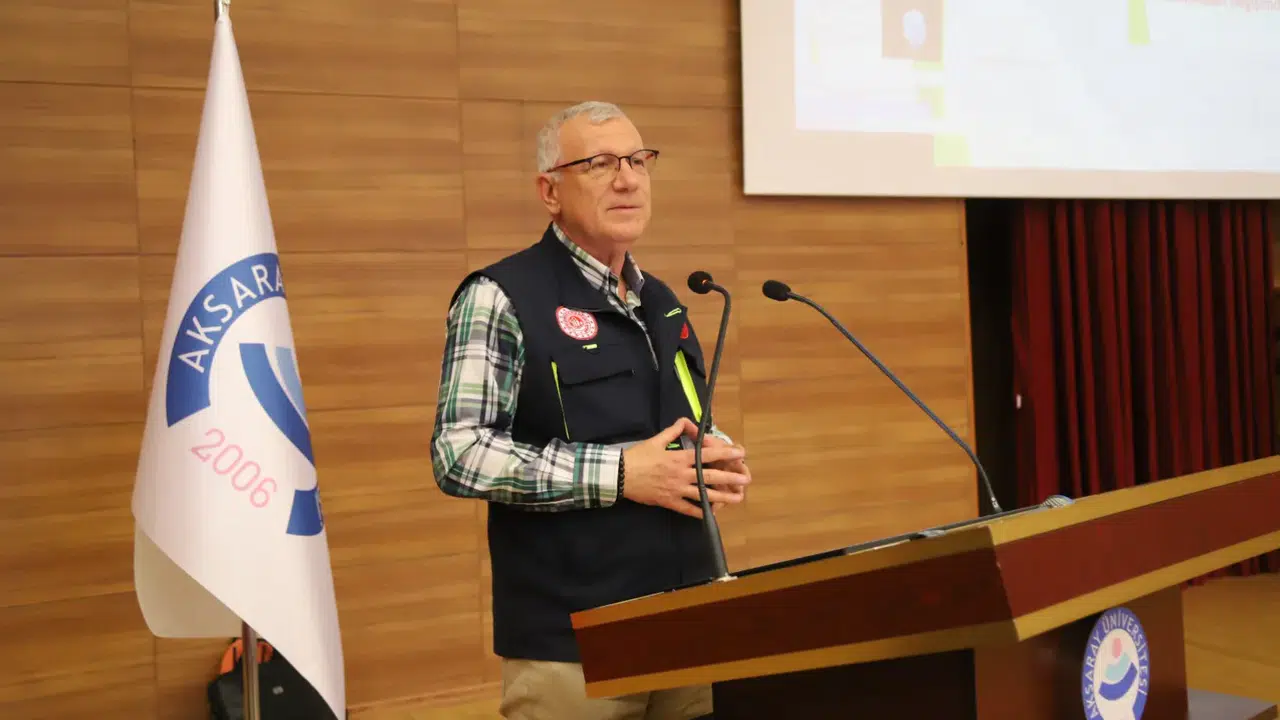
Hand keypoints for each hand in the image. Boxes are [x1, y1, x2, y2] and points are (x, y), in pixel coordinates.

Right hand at [621, 418, 750, 518]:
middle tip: (746, 479)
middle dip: (730, 477)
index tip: (740, 453)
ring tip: (737, 499)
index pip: (707, 455)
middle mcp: (681, 474)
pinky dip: (700, 512)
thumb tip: (685, 421)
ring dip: (722, 497)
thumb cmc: (638, 456)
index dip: (725, 453)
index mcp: (679, 458)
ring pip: (703, 494)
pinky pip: (688, 508)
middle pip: (710, 476)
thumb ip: (673, 431)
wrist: (620, 475)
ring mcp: (676, 490)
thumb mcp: (656, 440)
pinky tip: (712, 513)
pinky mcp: (669, 502)